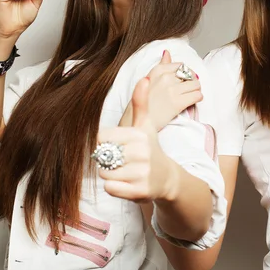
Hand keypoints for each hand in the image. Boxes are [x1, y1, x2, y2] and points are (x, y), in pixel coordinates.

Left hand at [98, 77, 177, 201]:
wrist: (167, 177)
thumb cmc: (150, 148)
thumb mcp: (146, 125)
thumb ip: (141, 103)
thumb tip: (144, 78)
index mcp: (139, 135)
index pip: (101, 137)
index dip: (105, 143)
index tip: (118, 145)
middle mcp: (141, 153)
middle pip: (102, 156)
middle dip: (108, 160)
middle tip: (123, 161)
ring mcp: (141, 173)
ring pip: (105, 173)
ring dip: (111, 175)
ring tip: (126, 171)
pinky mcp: (139, 191)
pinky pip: (110, 188)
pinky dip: (115, 188)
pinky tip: (127, 183)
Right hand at [121, 50, 202, 130]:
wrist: (139, 121)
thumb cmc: (143, 101)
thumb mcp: (148, 79)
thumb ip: (161, 65)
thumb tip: (167, 52)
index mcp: (157, 70)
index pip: (181, 65)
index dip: (185, 73)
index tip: (184, 80)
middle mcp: (165, 78)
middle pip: (190, 74)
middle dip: (191, 81)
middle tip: (188, 89)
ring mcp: (172, 90)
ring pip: (196, 84)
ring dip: (196, 89)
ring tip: (191, 94)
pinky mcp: (178, 103)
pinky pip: (197, 95)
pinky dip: (198, 98)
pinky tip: (193, 101)